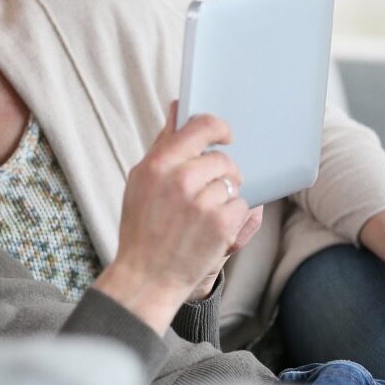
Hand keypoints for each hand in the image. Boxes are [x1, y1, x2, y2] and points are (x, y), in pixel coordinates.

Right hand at [95, 101, 254, 332]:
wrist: (146, 276)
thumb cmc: (142, 227)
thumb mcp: (141, 181)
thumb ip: (164, 145)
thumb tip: (177, 109)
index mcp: (158, 165)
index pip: (200, 127)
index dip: (218, 128)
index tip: (225, 135)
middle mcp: (180, 180)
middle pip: (221, 159)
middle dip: (222, 173)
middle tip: (208, 191)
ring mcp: (201, 202)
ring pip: (232, 183)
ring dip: (225, 197)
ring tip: (203, 215)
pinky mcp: (220, 223)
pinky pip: (242, 205)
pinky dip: (232, 216)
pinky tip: (212, 228)